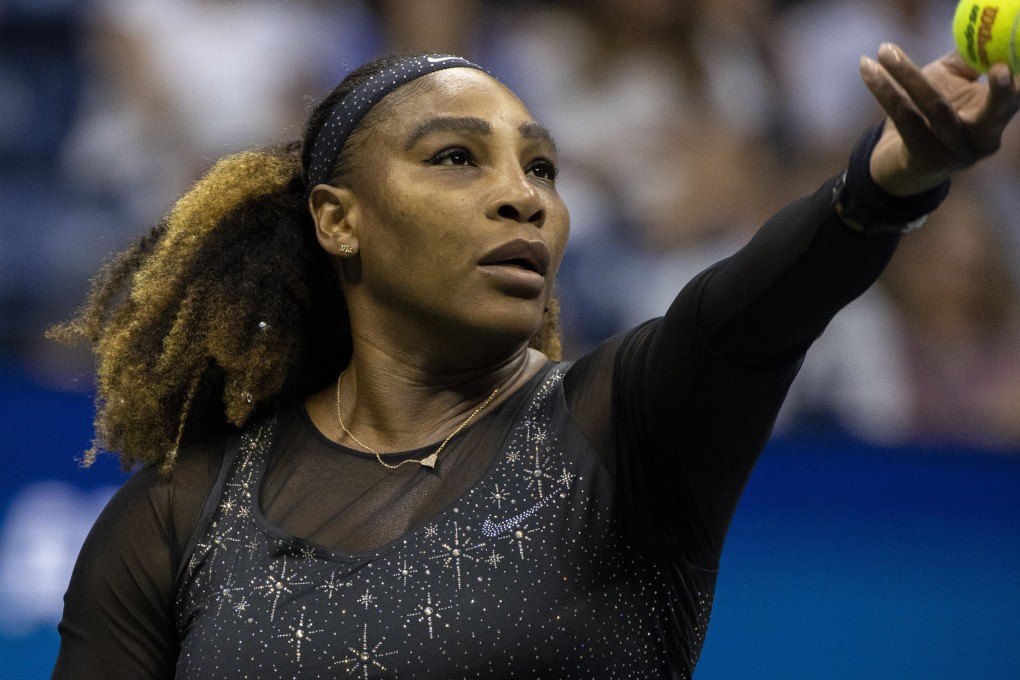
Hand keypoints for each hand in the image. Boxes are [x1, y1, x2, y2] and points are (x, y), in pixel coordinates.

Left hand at [861, 43, 1019, 195]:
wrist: (899, 163)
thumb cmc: (930, 114)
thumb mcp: (951, 85)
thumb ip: (967, 62)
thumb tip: (976, 34)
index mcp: (996, 117)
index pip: (1016, 96)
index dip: (1016, 84)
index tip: (1012, 65)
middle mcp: (984, 139)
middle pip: (999, 111)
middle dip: (1002, 91)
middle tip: (999, 68)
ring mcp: (956, 152)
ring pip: (936, 105)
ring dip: (906, 73)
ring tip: (884, 51)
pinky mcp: (925, 158)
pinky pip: (905, 118)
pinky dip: (884, 90)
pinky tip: (868, 68)